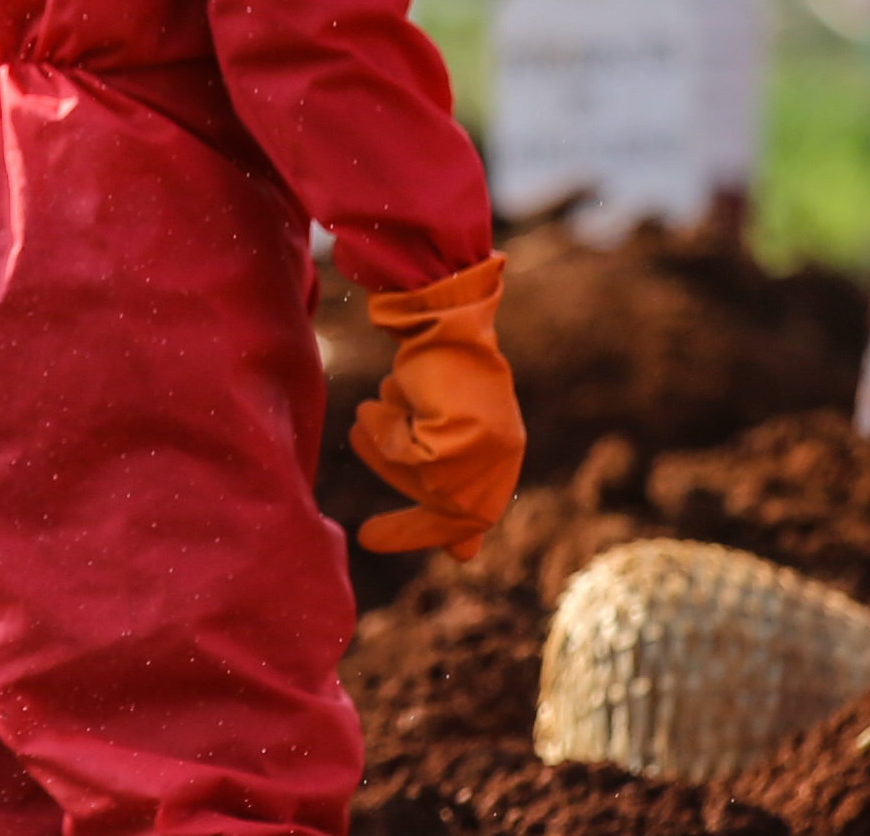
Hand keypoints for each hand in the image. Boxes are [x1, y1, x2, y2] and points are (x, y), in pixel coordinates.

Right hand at [347, 252, 523, 560]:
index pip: (478, 511)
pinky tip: (385, 397)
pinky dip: (386, 430)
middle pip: (448, 508)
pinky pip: (407, 457)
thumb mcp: (442, 421)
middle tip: (367, 538)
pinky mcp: (462, 437)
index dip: (450, 534)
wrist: (438, 310)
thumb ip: (447, 477)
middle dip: (409, 528)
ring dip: (386, 450)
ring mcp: (485, 448)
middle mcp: (503, 454)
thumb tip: (466, 554)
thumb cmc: (435, 358)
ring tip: (367, 417)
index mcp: (503, 449)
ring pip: (422, 480)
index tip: (453, 558)